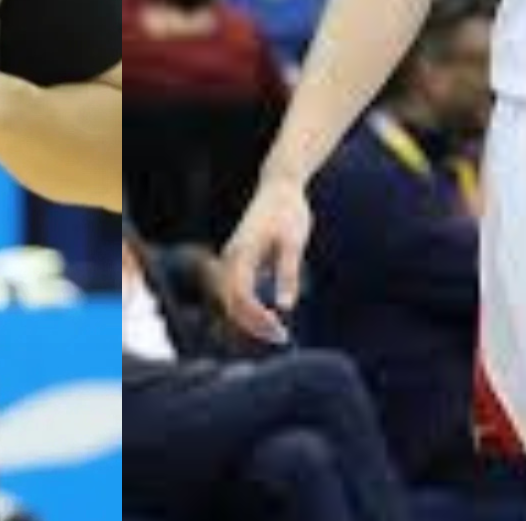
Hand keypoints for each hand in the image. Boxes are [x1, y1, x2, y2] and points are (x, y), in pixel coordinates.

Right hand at [217, 176, 312, 344]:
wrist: (279, 187)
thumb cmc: (288, 212)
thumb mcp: (294, 242)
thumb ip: (288, 273)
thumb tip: (285, 307)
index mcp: (241, 254)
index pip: (241, 297)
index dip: (257, 319)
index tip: (281, 332)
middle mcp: (231, 258)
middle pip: (232, 303)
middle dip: (254, 324)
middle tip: (282, 338)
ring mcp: (232, 260)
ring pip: (232, 299)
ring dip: (250, 319)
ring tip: (276, 334)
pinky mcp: (238, 261)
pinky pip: (237, 291)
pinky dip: (249, 308)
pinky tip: (269, 318)